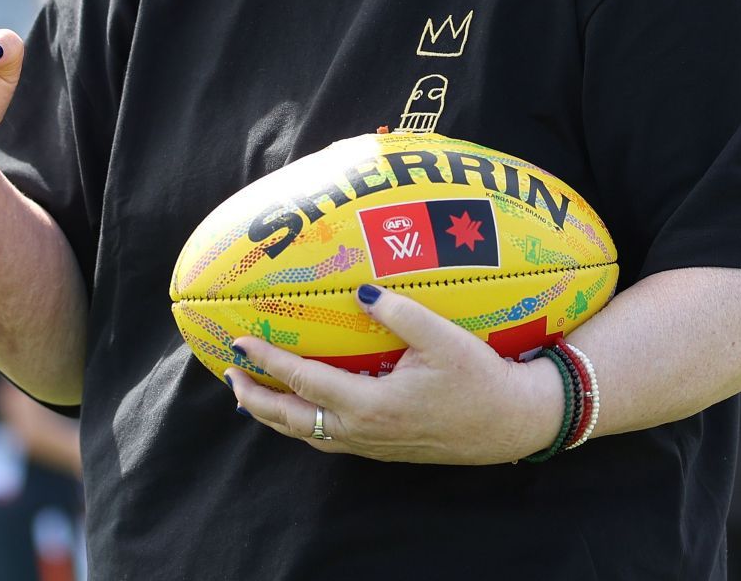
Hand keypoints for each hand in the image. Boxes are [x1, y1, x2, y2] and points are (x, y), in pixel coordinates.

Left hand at [224, 285, 564, 465]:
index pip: (305, 380)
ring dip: (275, 416)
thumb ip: (398, 312)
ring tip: (252, 394)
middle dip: (255, 398)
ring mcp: (373, 445)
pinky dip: (303, 425)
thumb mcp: (443, 337)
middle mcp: (364, 431)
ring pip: (308, 436)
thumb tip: (358, 292)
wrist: (511, 422)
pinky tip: (303, 410)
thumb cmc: (480, 377)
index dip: (268, 360)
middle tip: (230, 373)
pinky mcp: (384, 449)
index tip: (240, 340)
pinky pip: (329, 441)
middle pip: (293, 419)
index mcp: (372, 404)